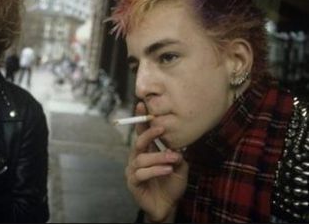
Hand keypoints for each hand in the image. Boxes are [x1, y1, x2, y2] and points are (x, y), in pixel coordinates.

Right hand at [125, 105, 187, 222]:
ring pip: (143, 158)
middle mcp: (137, 158)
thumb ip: (177, 155)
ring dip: (159, 156)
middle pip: (139, 141)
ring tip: (173, 159)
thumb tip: (176, 145)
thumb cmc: (171, 184)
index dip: (141, 119)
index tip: (143, 105)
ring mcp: (133, 170)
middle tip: (161, 128)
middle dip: (149, 133)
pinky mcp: (133, 183)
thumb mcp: (179, 167)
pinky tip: (167, 170)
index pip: (142, 132)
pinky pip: (142, 173)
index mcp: (146, 151)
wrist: (167, 206)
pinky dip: (156, 170)